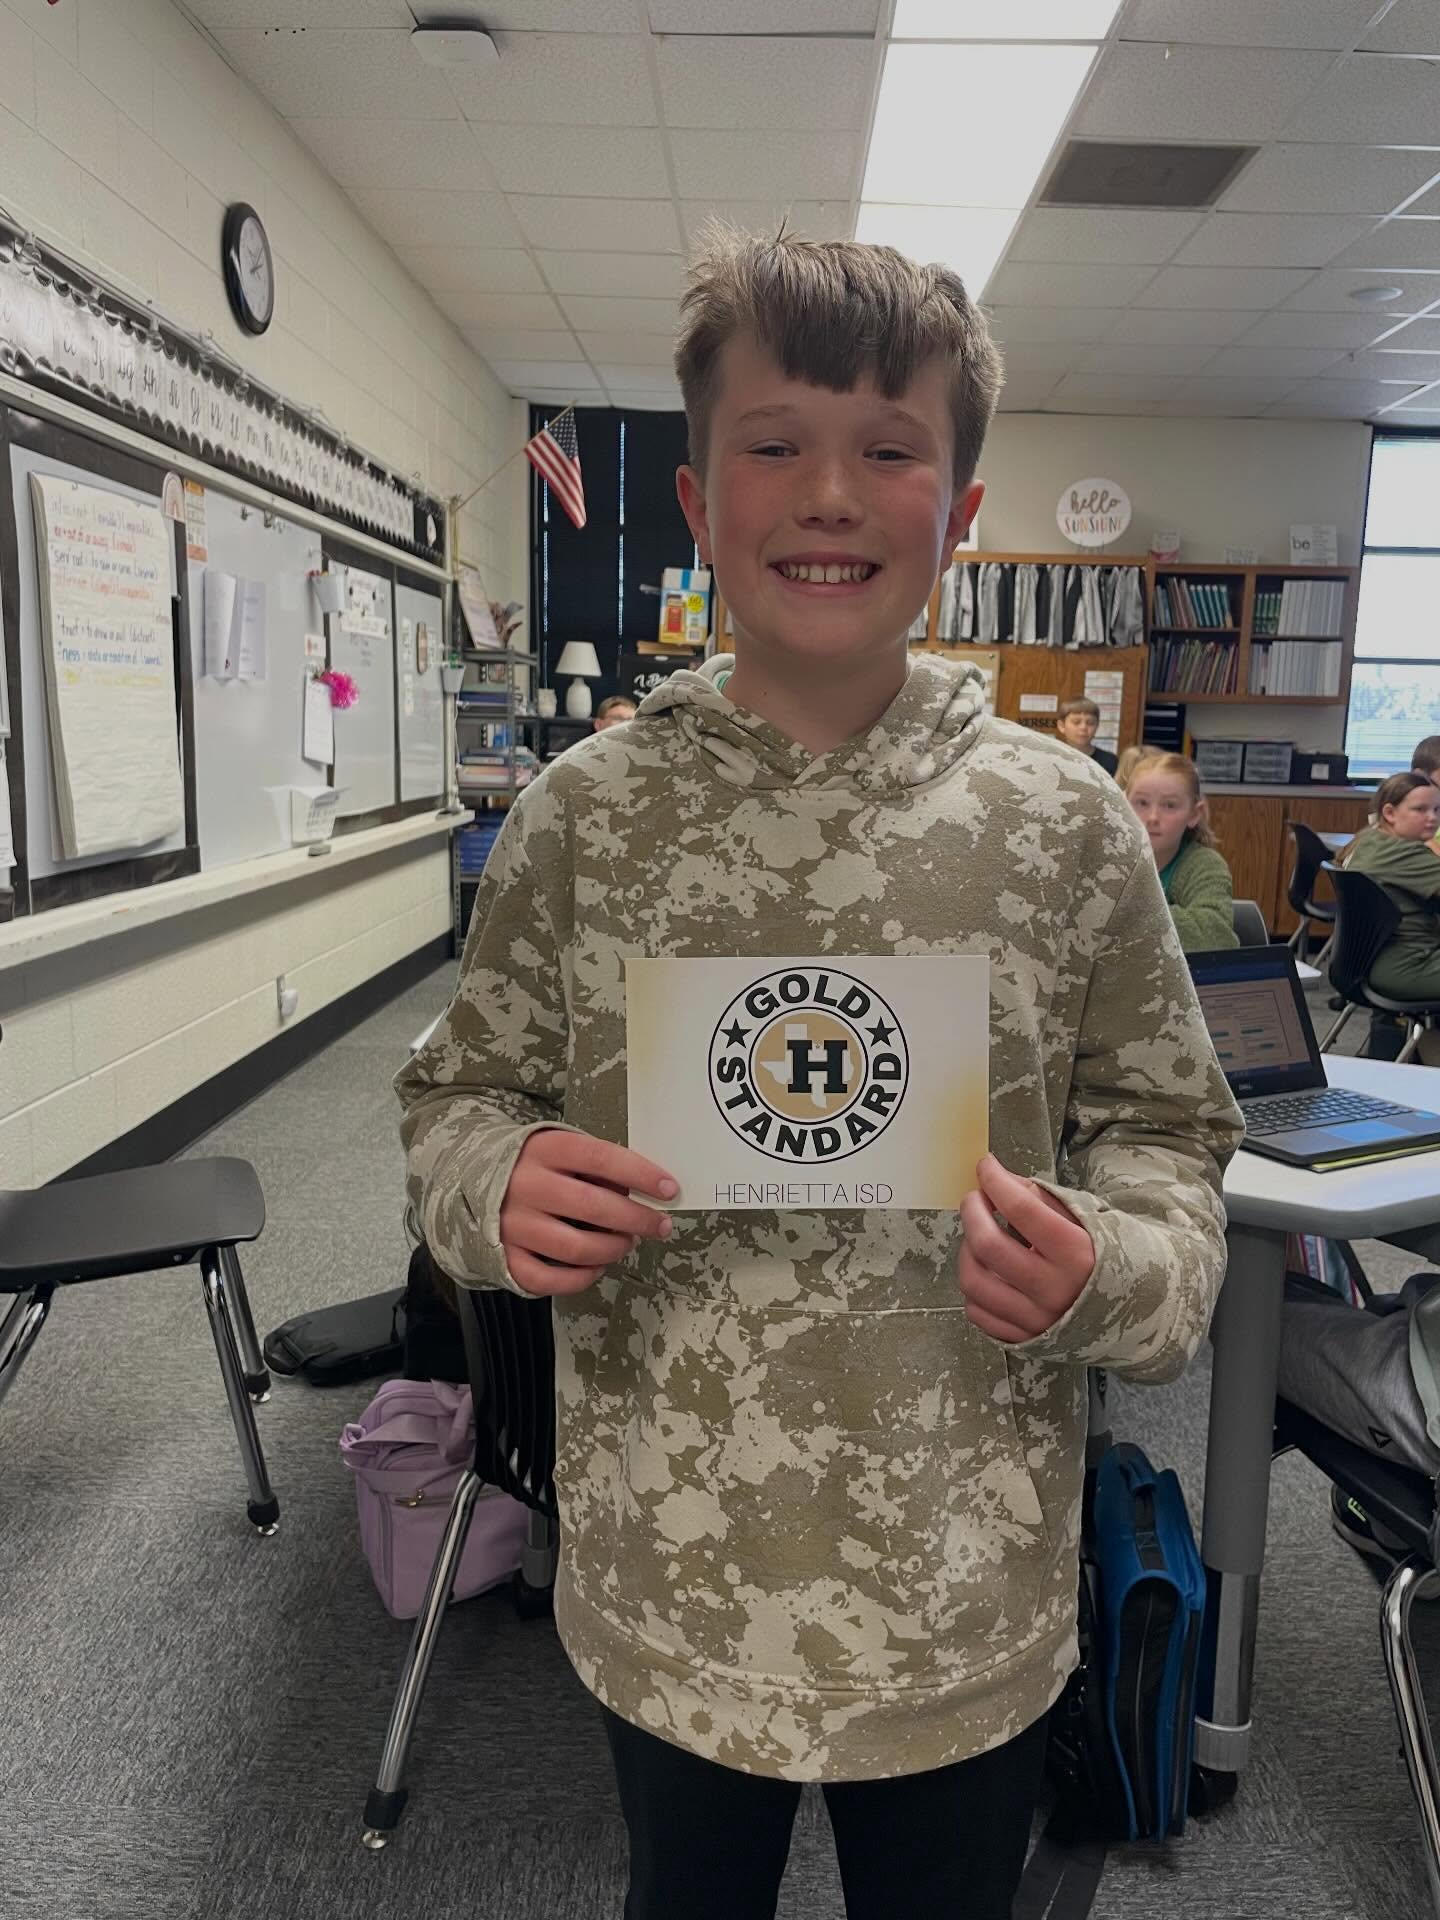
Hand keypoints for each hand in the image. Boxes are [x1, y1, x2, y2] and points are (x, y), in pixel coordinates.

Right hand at [500, 1130, 676, 1296]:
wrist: (468, 1177)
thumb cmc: (530, 1164)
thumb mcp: (559, 1147)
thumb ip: (595, 1166)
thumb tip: (641, 1191)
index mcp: (544, 1150)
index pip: (601, 1158)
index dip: (640, 1174)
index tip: (669, 1189)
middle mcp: (525, 1186)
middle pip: (593, 1207)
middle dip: (637, 1219)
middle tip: (659, 1226)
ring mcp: (512, 1225)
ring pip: (576, 1248)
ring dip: (613, 1249)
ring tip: (626, 1243)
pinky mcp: (504, 1257)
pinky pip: (549, 1279)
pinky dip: (581, 1278)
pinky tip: (597, 1267)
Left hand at [958, 1154, 1094, 1343]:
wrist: (1139, 1313)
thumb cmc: (1109, 1257)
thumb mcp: (1089, 1220)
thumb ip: (1044, 1198)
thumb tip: (999, 1180)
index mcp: (1078, 1254)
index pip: (1022, 1209)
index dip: (996, 1181)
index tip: (986, 1166)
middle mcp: (1055, 1291)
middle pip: (989, 1246)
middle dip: (972, 1212)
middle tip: (975, 1198)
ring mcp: (1037, 1320)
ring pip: (975, 1281)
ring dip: (967, 1249)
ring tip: (978, 1235)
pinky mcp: (1024, 1341)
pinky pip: (978, 1312)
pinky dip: (974, 1286)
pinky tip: (987, 1270)